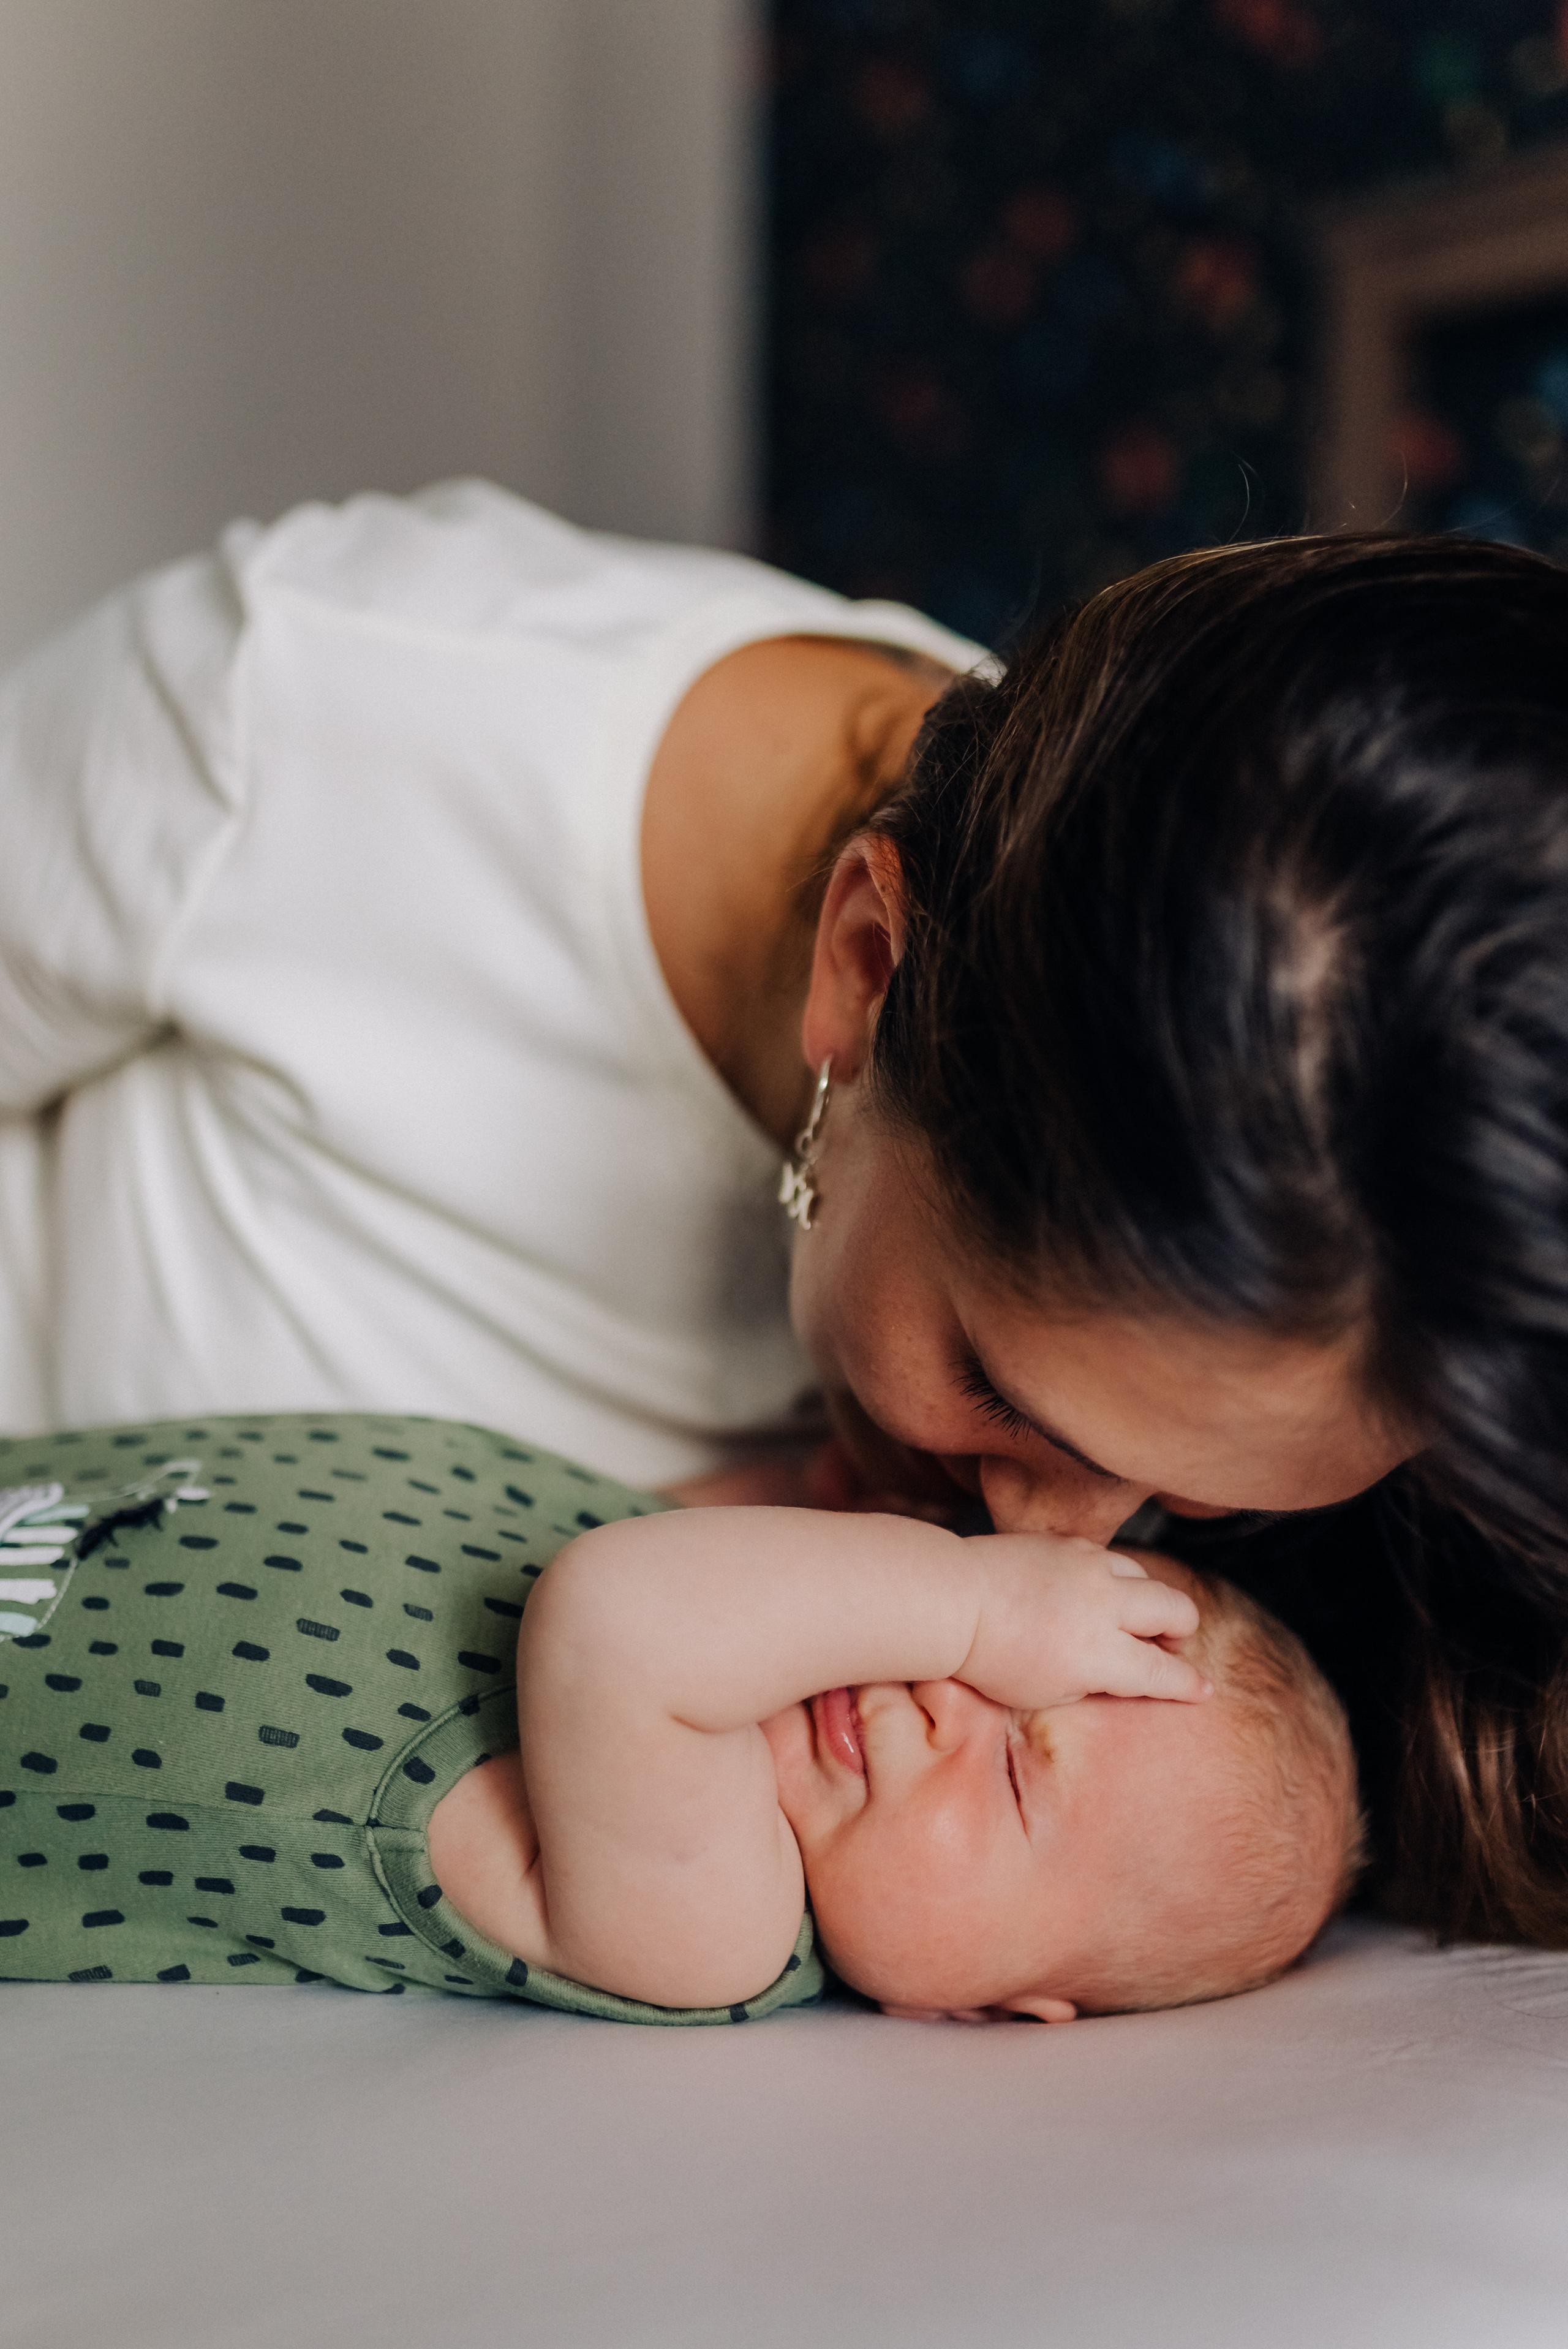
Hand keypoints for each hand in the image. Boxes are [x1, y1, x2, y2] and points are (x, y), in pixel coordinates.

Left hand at [958, 1534, 1208, 1709]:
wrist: (951, 1600)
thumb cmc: (990, 1659)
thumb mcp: (1046, 1693)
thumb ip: (1094, 1681)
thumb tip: (1124, 1671)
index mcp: (1099, 1655)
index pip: (1163, 1671)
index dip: (1188, 1684)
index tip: (1202, 1688)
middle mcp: (1104, 1605)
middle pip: (1178, 1609)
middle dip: (1181, 1632)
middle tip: (1165, 1646)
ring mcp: (1089, 1566)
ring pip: (1147, 1578)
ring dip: (1148, 1602)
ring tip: (1128, 1620)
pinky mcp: (1071, 1543)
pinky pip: (1110, 1558)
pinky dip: (1113, 1579)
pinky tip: (1091, 1594)